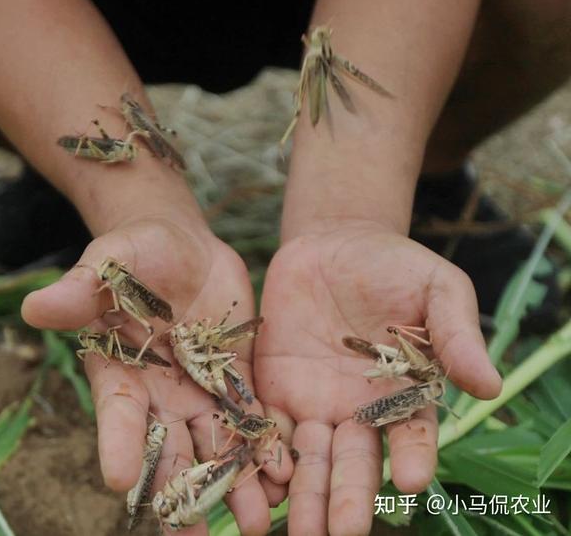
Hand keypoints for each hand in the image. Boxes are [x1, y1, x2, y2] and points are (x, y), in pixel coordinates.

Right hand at [22, 217, 292, 534]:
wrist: (182, 250)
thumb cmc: (135, 253)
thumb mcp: (108, 264)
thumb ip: (79, 289)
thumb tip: (33, 306)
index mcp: (122, 374)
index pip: (119, 416)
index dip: (119, 446)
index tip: (121, 482)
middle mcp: (160, 395)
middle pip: (169, 450)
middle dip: (182, 494)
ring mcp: (200, 392)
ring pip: (215, 446)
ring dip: (234, 486)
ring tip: (256, 525)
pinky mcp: (235, 382)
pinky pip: (250, 420)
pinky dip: (265, 448)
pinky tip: (285, 478)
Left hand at [255, 220, 501, 535]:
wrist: (333, 245)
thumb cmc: (394, 266)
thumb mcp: (436, 288)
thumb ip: (456, 334)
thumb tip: (490, 385)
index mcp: (404, 392)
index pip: (411, 433)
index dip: (413, 456)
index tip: (411, 481)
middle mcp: (358, 409)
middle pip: (353, 461)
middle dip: (348, 496)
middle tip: (343, 533)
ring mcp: (314, 402)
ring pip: (308, 458)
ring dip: (303, 494)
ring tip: (301, 529)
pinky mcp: (275, 388)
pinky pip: (266, 427)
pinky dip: (262, 456)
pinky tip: (260, 485)